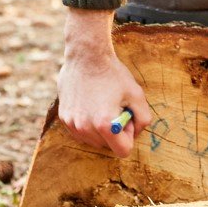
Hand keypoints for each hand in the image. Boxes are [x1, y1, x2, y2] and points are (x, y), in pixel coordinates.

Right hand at [58, 9, 153, 157]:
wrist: (86, 55)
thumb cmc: (113, 74)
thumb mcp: (137, 94)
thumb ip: (143, 119)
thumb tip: (134, 133)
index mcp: (105, 124)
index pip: (123, 151)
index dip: (129, 135)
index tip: (126, 117)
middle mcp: (86, 128)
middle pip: (107, 146)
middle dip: (115, 132)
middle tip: (115, 107)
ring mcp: (72, 124)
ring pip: (93, 141)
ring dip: (100, 128)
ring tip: (101, 104)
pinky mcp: (64, 118)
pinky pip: (81, 132)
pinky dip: (88, 123)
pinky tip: (90, 103)